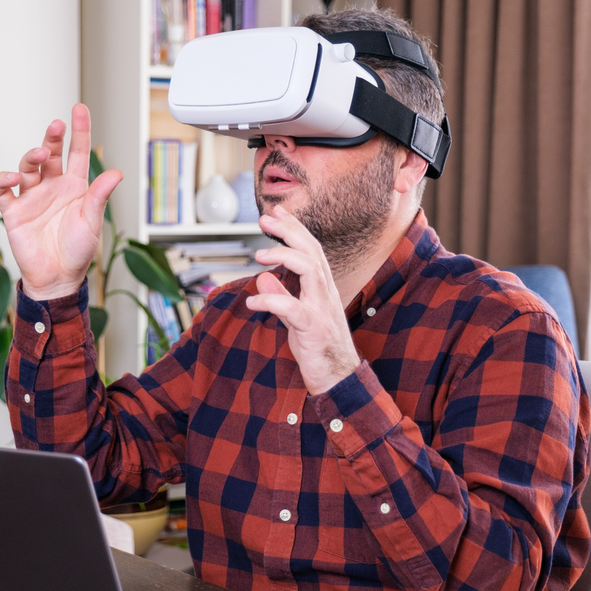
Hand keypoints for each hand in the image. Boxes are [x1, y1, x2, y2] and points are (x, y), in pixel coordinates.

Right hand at [0, 104, 122, 299]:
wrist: (57, 278)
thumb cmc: (77, 251)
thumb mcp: (92, 222)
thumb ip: (100, 197)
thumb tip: (117, 173)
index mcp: (74, 187)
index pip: (77, 153)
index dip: (79, 131)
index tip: (79, 109)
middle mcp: (52, 187)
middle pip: (50, 154)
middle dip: (52, 138)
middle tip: (57, 126)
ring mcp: (32, 197)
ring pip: (27, 167)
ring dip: (31, 157)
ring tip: (39, 156)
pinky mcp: (14, 211)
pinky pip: (3, 190)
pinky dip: (3, 181)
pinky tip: (12, 178)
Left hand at [244, 206, 360, 395]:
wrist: (338, 378)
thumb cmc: (318, 347)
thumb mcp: (295, 318)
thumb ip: (281, 296)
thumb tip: (263, 278)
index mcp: (321, 288)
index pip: (310, 249)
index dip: (294, 228)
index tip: (276, 212)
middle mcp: (325, 293)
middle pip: (311, 251)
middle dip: (289, 231)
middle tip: (265, 219)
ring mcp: (322, 309)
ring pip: (310, 270)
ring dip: (283, 257)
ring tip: (258, 255)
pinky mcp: (314, 329)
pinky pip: (293, 310)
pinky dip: (270, 302)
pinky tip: (252, 302)